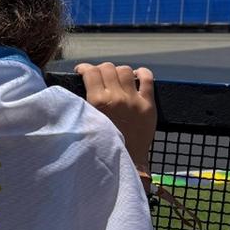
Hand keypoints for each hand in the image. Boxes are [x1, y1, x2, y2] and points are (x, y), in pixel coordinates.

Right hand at [74, 62, 155, 185]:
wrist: (126, 161)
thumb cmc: (102, 144)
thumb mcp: (87, 123)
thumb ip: (84, 104)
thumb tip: (81, 88)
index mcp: (97, 102)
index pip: (91, 72)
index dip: (84, 68)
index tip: (82, 71)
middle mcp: (116, 97)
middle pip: (107, 68)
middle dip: (100, 69)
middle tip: (98, 77)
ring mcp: (134, 99)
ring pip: (125, 70)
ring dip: (118, 71)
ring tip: (116, 79)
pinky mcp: (148, 104)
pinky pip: (148, 79)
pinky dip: (142, 73)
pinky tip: (136, 75)